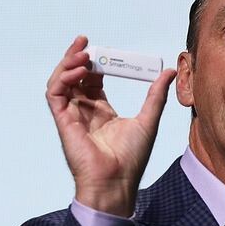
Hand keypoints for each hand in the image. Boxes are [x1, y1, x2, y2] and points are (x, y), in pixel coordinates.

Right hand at [46, 35, 176, 216]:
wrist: (117, 182)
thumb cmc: (131, 160)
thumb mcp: (149, 120)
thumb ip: (156, 95)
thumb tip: (169, 72)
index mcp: (102, 113)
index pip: (93, 81)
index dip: (95, 64)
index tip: (103, 51)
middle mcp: (84, 113)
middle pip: (75, 78)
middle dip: (78, 58)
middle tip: (86, 43)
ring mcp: (72, 117)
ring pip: (61, 82)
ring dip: (68, 64)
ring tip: (81, 53)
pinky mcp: (63, 122)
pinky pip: (55, 94)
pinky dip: (62, 78)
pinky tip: (78, 71)